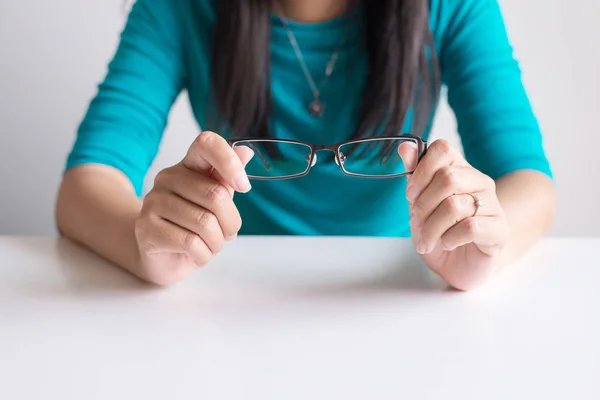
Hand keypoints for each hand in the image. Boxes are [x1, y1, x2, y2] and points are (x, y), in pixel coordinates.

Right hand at [134, 131, 253, 285]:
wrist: (164, 258)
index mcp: (187, 166)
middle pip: (215, 195)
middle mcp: (167, 178)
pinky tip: (198, 254)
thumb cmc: (192, 226)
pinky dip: (203, 255)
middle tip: (228, 233)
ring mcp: (153, 202)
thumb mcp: (215, 201)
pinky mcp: (146, 228)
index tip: (244, 186)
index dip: (229, 161)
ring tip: (211, 245)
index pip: (207, 144)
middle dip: (231, 222)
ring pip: (204, 223)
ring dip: (217, 242)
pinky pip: (190, 243)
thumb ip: (227, 178)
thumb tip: (246, 151)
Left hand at [398, 139, 509, 289]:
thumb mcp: (419, 202)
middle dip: (423, 204)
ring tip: (427, 241)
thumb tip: (406, 146)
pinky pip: (469, 227)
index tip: (411, 194)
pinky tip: (447, 244)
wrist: (458, 264)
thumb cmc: (440, 230)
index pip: (443, 148)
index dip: (421, 170)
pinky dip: (449, 238)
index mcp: (460, 170)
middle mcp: (480, 182)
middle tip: (417, 222)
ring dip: (432, 228)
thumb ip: (414, 175)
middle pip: (448, 177)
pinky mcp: (499, 230)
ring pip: (455, 206)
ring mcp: (493, 205)